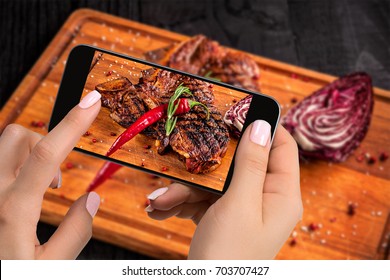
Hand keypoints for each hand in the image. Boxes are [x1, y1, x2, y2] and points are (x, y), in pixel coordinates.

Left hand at [0, 90, 101, 258]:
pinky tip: (22, 195)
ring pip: (5, 145)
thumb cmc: (9, 278)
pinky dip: (17, 168)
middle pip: (18, 136)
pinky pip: (0, 163)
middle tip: (57, 179)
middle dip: (46, 144)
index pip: (48, 154)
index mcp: (11, 212)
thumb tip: (92, 200)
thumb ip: (75, 233)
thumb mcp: (50, 269)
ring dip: (31, 156)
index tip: (91, 102)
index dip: (73, 123)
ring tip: (41, 190)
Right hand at [146, 121, 302, 258]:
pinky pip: (203, 200)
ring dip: (185, 190)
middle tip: (186, 157)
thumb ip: (251, 164)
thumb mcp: (240, 204)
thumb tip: (262, 125)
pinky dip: (181, 203)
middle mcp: (264, 199)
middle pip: (238, 164)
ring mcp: (241, 209)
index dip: (263, 125)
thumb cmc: (228, 255)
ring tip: (159, 200)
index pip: (281, 147)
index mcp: (281, 195)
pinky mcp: (222, 217)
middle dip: (206, 166)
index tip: (238, 109)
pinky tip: (160, 209)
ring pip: (214, 182)